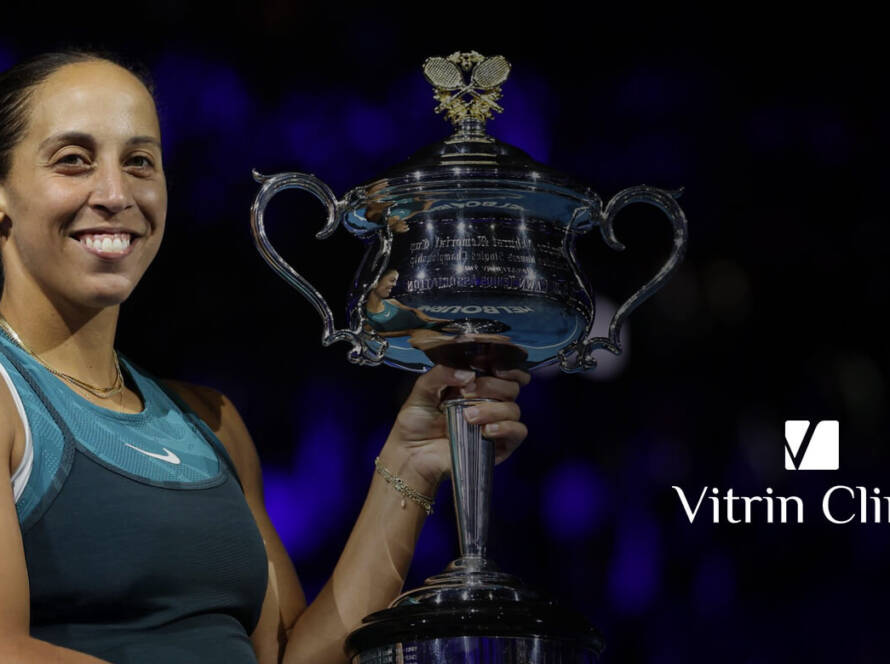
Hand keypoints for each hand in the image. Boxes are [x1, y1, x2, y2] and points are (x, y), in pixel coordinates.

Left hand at [381, 365, 529, 489]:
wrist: (411, 454)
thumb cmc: (416, 423)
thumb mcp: (422, 391)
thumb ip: (440, 374)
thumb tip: (468, 374)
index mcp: (474, 386)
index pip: (503, 372)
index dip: (507, 367)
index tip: (494, 367)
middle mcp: (489, 403)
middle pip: (511, 387)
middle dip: (491, 386)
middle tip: (466, 393)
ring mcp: (495, 424)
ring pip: (513, 409)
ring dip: (493, 409)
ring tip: (468, 416)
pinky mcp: (499, 446)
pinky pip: (518, 432)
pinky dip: (506, 427)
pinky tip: (486, 430)